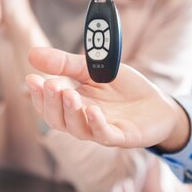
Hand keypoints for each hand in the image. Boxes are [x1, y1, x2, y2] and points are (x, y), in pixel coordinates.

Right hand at [25, 47, 190, 149]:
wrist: (159, 104)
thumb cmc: (125, 89)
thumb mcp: (95, 69)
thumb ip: (67, 64)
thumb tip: (32, 54)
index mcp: (74, 105)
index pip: (49, 105)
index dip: (39, 94)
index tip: (31, 78)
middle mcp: (84, 121)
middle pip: (59, 120)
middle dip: (51, 103)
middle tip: (50, 84)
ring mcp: (103, 130)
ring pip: (78, 130)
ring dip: (71, 112)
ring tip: (68, 93)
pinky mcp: (123, 136)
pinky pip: (106, 136)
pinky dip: (98, 125)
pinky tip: (93, 111)